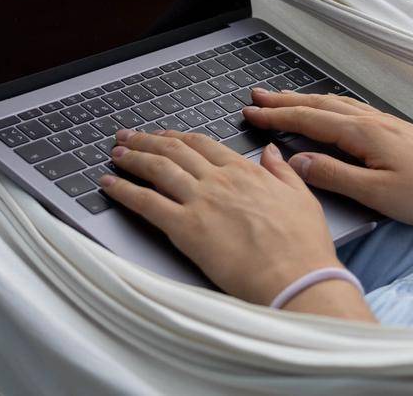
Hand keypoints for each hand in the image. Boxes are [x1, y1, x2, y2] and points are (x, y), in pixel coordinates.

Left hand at [99, 129, 371, 318]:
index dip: (178, 138)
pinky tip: (109, 185)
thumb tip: (270, 151)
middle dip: (147, 141)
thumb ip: (281, 171)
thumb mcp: (301, 197)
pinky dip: (124, 191)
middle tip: (128, 137)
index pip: (203, 144)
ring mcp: (201, 202)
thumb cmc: (303, 246)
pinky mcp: (186, 229)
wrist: (297, 278)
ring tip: (115, 154)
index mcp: (245, 171)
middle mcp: (219, 180)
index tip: (163, 135)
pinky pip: (147, 203)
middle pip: (174, 151)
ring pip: (157, 170)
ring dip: (132, 158)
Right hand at [241, 89, 412, 230]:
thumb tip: (298, 161)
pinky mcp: (395, 130)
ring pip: (334, 104)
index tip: (250, 113)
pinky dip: (328, 106)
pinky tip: (329, 111)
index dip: (276, 117)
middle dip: (284, 101)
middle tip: (255, 96)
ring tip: (283, 99)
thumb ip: (335, 176)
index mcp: (363, 133)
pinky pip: (351, 109)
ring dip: (305, 100)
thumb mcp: (378, 194)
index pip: (309, 121)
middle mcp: (372, 121)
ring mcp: (385, 123)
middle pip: (318, 105)